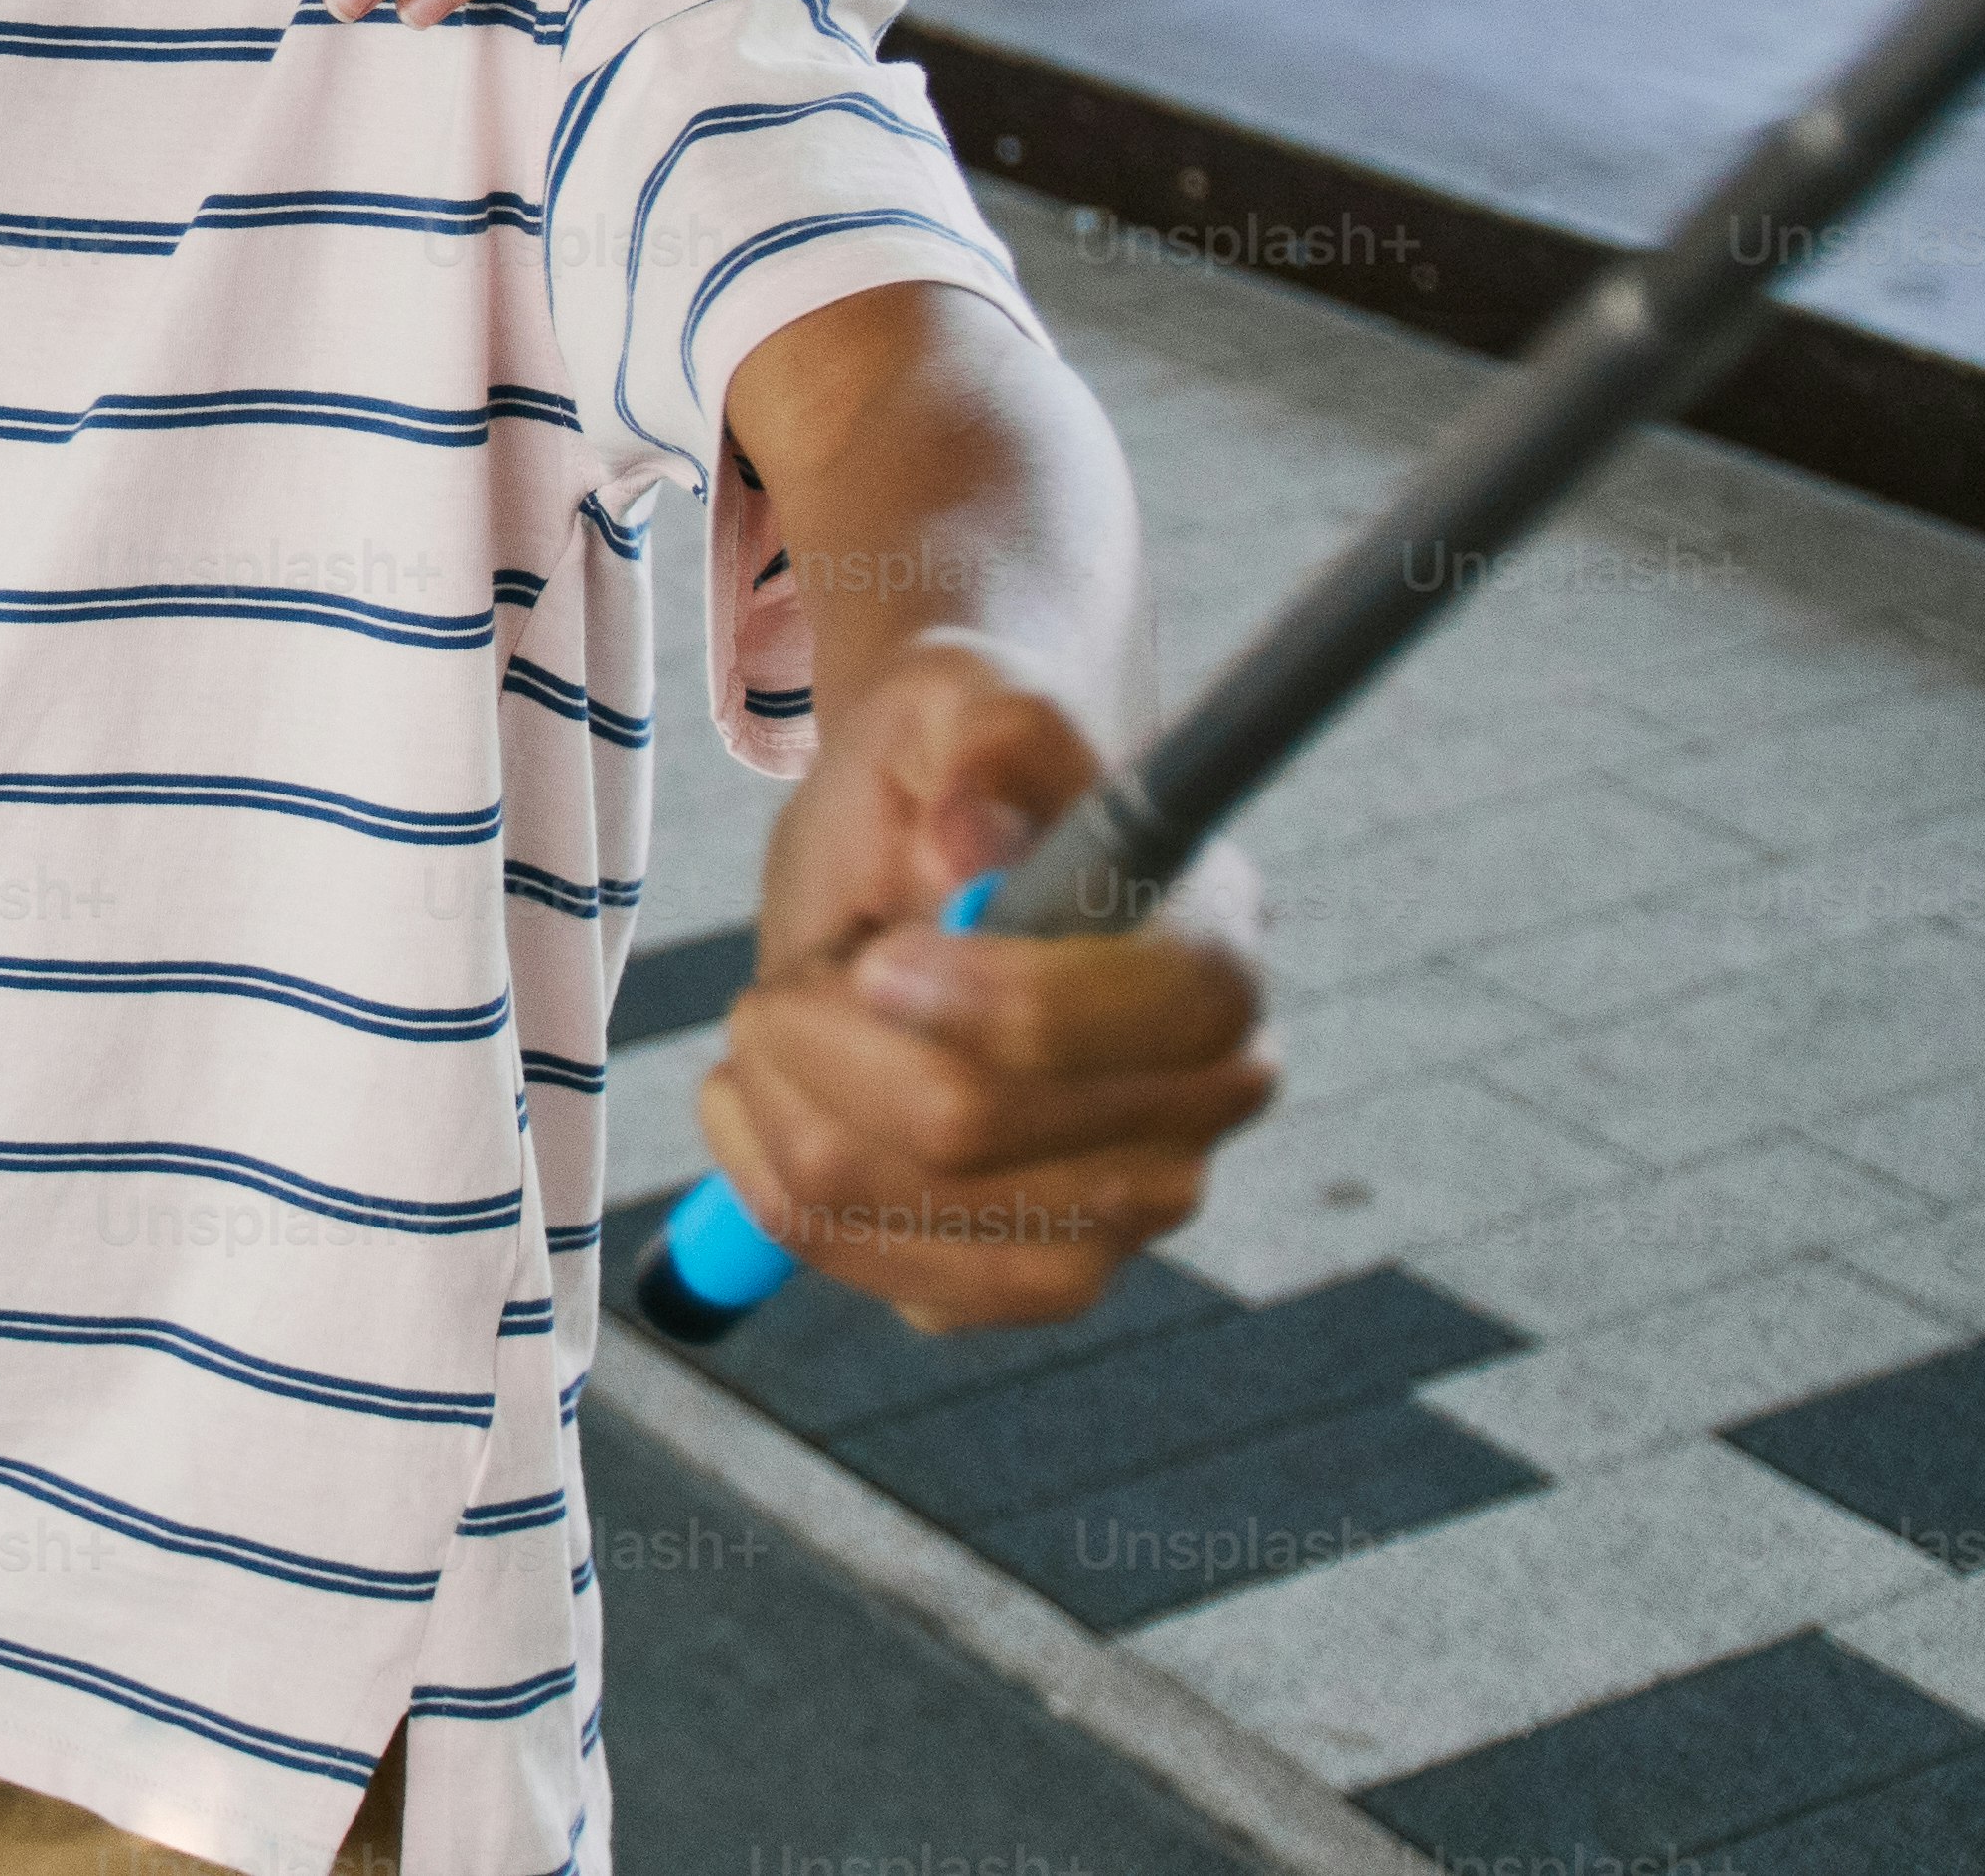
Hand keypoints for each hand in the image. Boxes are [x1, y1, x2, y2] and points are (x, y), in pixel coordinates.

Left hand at [693, 636, 1273, 1333]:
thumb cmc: (949, 772)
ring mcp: (1136, 1207)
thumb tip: (972, 841)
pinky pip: (887, 1284)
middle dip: (817, 1039)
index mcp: (1212, 950)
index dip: (984, 999)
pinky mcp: (1045, 1276)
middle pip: (969, 1127)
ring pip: (899, 1209)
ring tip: (772, 1024)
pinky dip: (779, 1192)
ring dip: (784, 1108)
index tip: (869, 953)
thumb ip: (982, 731)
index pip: (1144, 1017)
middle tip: (784, 977)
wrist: (930, 840)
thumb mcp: (953, 701)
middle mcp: (1205, 1099)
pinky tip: (771, 1102)